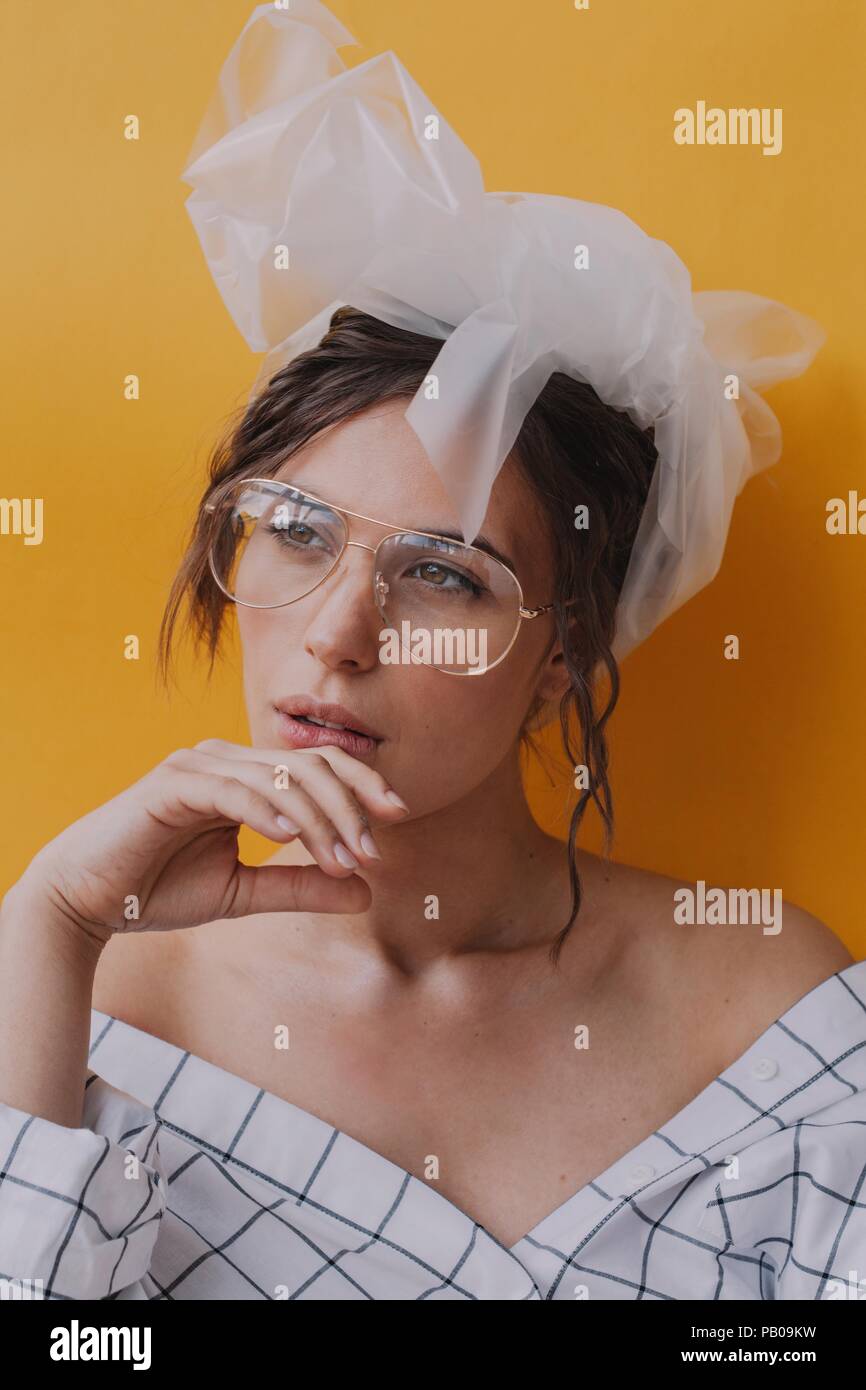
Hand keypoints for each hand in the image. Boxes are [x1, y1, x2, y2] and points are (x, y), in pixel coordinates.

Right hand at [17, 739, 410, 945]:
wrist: (88, 902)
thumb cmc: (160, 891)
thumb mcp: (244, 893)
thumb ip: (301, 887)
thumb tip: (367, 890)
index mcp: (246, 776)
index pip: (319, 765)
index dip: (361, 785)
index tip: (396, 819)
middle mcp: (226, 759)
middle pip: (310, 764)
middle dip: (349, 808)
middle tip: (373, 853)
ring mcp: (198, 765)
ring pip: (279, 778)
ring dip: (317, 820)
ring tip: (342, 860)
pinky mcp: (172, 784)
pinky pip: (232, 790)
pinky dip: (266, 811)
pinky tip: (290, 838)